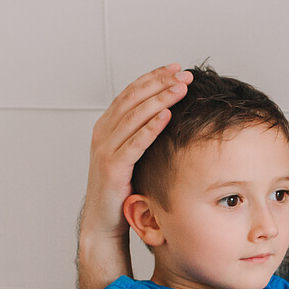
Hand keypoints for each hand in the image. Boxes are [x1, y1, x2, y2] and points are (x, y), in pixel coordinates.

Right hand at [81, 64, 191, 241]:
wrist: (104, 220)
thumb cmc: (122, 187)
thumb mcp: (130, 153)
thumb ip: (141, 133)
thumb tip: (169, 113)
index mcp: (107, 126)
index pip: (131, 92)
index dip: (154, 77)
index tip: (177, 68)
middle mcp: (103, 133)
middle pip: (133, 98)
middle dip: (160, 83)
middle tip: (185, 74)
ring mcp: (105, 149)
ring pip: (134, 116)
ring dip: (159, 99)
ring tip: (181, 88)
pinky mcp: (112, 168)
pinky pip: (134, 144)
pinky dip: (150, 128)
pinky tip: (167, 116)